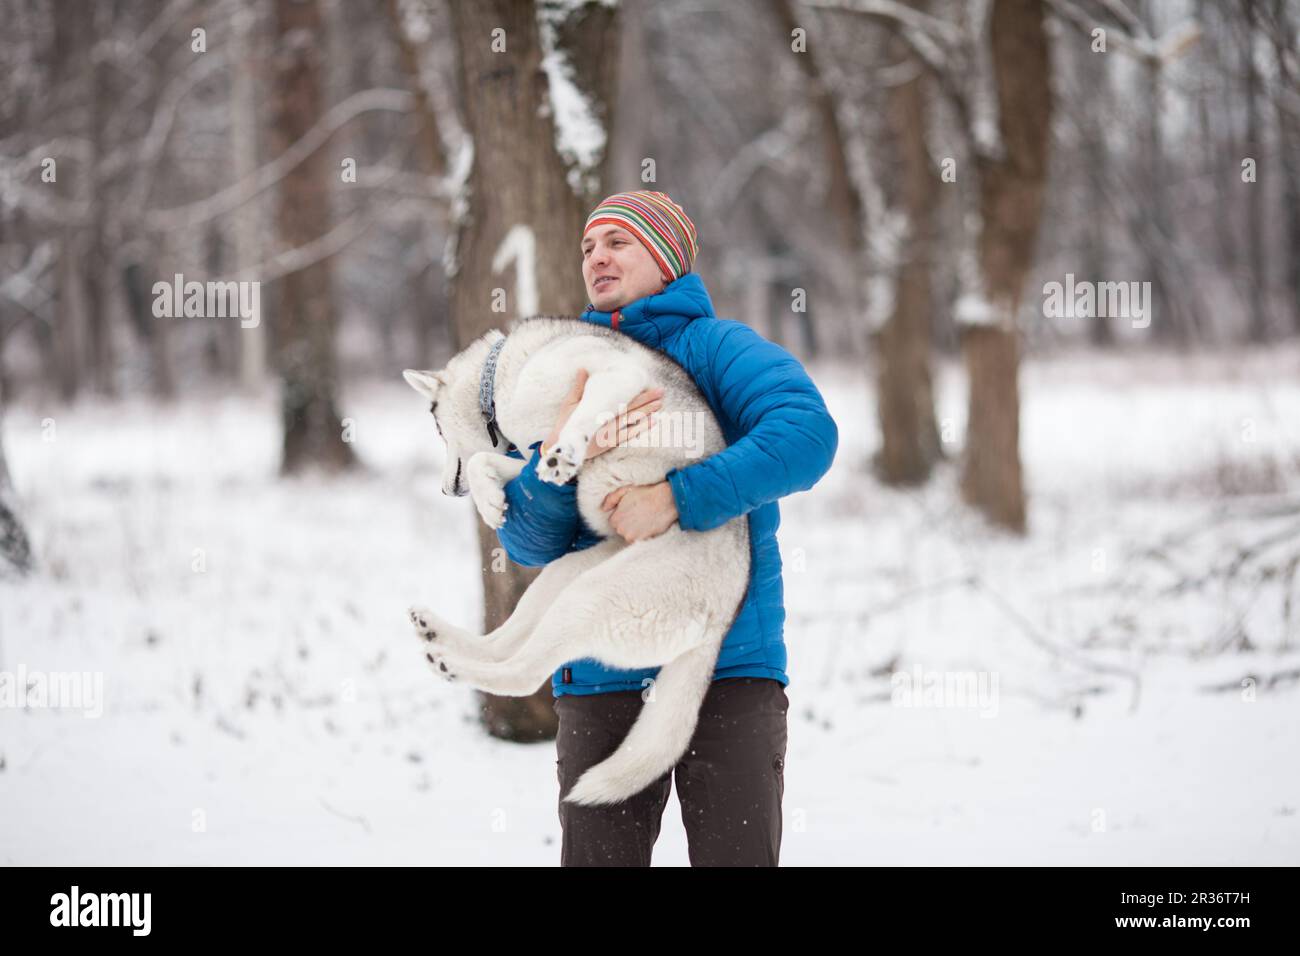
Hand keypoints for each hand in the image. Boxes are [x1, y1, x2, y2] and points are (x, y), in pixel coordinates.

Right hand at [543, 370, 663, 461]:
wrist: (561, 450)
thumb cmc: (564, 425)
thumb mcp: (568, 405)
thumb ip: (578, 388)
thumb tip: (583, 369)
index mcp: (599, 410)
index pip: (623, 400)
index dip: (637, 393)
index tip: (650, 386)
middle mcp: (608, 421)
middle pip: (631, 408)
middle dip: (647, 400)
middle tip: (661, 392)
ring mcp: (611, 433)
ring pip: (633, 420)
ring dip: (647, 412)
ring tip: (660, 404)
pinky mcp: (610, 443)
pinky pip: (629, 435)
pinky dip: (641, 428)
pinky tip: (652, 422)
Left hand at [601, 481, 677, 542]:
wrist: (665, 501)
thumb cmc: (645, 494)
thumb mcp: (624, 490)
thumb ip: (610, 499)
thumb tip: (603, 509)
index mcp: (615, 520)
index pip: (615, 521)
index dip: (623, 514)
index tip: (631, 509)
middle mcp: (621, 531)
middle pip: (622, 529)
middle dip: (628, 522)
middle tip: (639, 513)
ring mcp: (633, 537)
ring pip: (631, 534)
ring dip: (636, 529)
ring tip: (645, 518)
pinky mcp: (644, 540)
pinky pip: (641, 539)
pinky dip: (644, 533)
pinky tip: (649, 524)